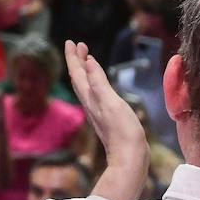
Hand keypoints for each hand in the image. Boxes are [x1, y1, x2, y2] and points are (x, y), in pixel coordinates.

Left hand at [64, 41, 146, 165]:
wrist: (129, 157)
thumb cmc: (122, 130)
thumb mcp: (111, 102)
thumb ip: (99, 82)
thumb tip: (88, 61)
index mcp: (90, 97)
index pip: (77, 72)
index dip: (73, 57)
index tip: (71, 42)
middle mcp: (90, 102)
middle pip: (79, 77)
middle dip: (77, 60)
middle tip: (78, 45)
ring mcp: (97, 110)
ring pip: (85, 85)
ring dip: (85, 70)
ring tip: (86, 59)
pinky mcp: (106, 116)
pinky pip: (94, 93)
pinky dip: (94, 82)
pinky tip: (99, 83)